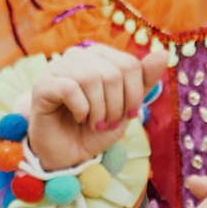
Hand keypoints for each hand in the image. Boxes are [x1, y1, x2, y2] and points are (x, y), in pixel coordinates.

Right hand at [26, 44, 149, 168]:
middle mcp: (78, 55)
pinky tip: (78, 117)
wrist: (68, 154)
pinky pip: (69, 89)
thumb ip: (144, 81)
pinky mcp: (43, 85)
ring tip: (94, 123)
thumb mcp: (126, 107)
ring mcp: (58, 68)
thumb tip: (163, 53)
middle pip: (112, 73)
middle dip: (116, 106)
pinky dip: (81, 109)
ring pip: (91, 79)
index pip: (130, 65)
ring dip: (99, 110)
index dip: (133, 95)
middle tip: (107, 123)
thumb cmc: (95, 129)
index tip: (126, 115)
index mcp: (100, 56)